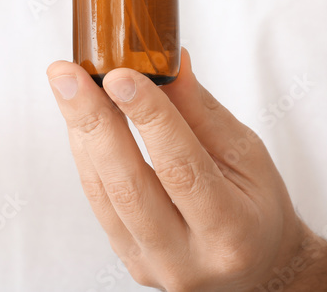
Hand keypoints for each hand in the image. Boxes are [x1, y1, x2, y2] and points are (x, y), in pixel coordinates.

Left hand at [46, 50, 320, 290]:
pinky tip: (81, 120)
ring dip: (81, 134)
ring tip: (67, 86)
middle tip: (69, 75)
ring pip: (104, 195)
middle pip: (129, 185)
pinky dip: (87, 156)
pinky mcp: (130, 260)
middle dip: (95, 122)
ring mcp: (154, 266)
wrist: (258, 265)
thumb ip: (202, 112)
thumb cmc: (257, 205)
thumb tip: (169, 61)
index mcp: (232, 232)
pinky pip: (99, 204)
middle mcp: (189, 259)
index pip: (181, 167)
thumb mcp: (246, 154)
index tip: (121, 75)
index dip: (148, 117)